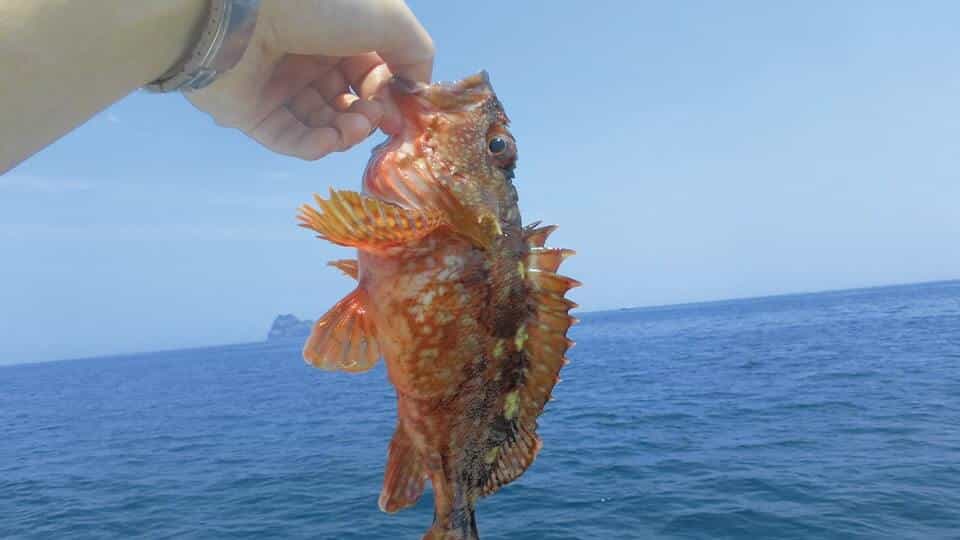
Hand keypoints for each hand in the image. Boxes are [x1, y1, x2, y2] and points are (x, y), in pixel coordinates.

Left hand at [186, 0, 433, 159]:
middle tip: (373, 118)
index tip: (400, 106)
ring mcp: (278, 87)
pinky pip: (289, 139)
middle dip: (368, 116)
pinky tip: (330, 141)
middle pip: (348, 103)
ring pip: (322, 125)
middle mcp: (307, 59)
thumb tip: (416, 90)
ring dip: (346, 133)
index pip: (371, 74)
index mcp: (337, 33)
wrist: (242, 9)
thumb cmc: (318, 4)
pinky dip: (314, 146)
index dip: (389, 93)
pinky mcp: (250, 113)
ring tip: (353, 128)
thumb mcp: (389, 18)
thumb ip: (416, 53)